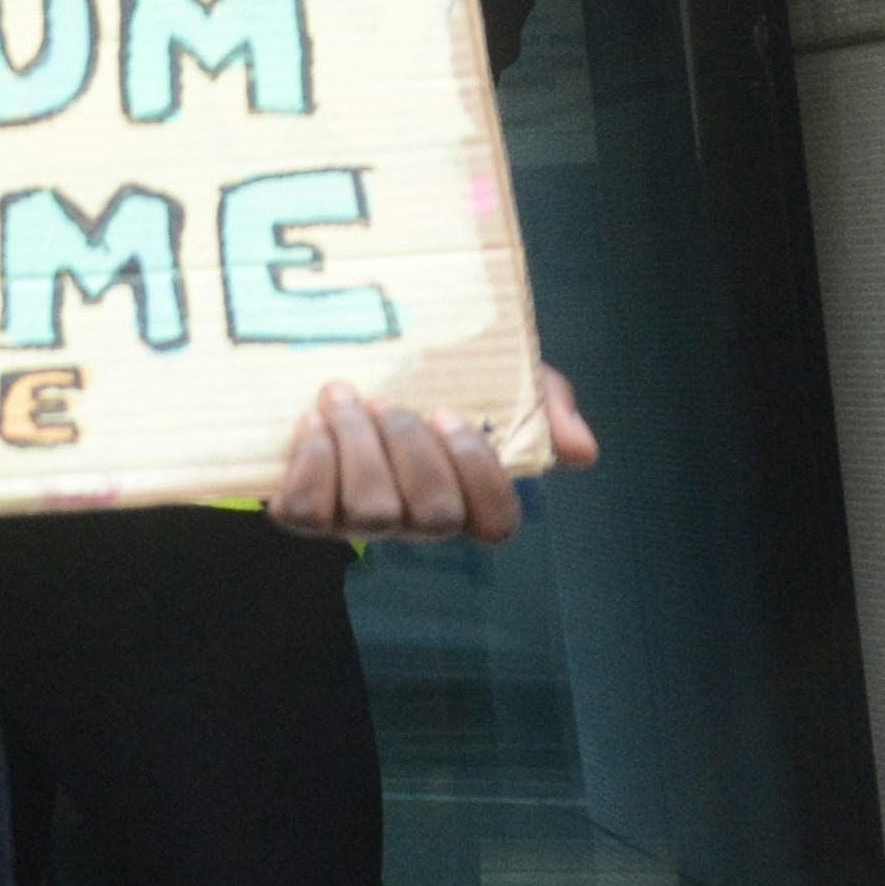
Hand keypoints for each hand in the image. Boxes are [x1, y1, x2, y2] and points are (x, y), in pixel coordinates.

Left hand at [268, 365, 596, 542]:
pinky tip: (311, 423)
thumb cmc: (420, 381)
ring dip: (358, 447)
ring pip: (372, 513)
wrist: (326, 363)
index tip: (450, 414)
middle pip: (434, 515)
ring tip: (341, 397)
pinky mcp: (303, 511)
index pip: (497, 523)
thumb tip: (581, 450)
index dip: (479, 475)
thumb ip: (544, 404)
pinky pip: (306, 513)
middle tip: (385, 400)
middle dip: (411, 449)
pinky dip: (311, 464)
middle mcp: (414, 518)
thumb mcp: (493, 377)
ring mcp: (357, 521)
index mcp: (463, 494)